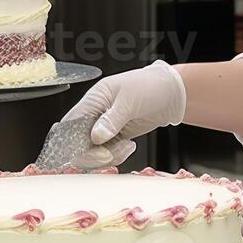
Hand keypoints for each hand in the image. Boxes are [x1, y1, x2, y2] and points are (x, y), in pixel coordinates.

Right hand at [63, 60, 186, 167]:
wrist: (172, 94)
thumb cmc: (150, 86)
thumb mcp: (129, 100)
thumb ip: (111, 119)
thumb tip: (95, 136)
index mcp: (93, 100)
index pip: (71, 123)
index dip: (72, 140)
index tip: (87, 150)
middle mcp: (95, 115)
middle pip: (79, 144)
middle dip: (93, 154)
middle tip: (108, 154)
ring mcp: (105, 128)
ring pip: (94, 153)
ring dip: (109, 156)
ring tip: (126, 146)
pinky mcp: (116, 138)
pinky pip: (109, 154)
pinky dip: (118, 156)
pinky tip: (129, 146)